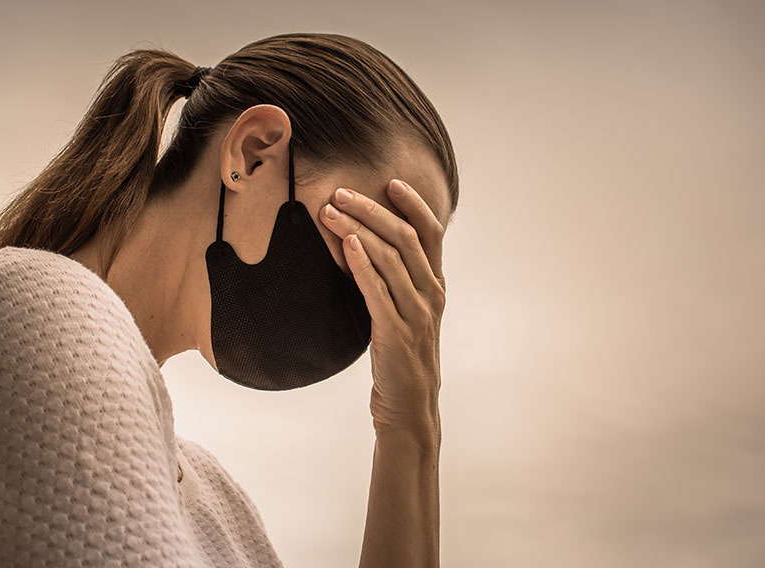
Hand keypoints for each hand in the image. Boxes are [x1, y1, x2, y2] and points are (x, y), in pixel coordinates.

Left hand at [319, 179, 445, 439]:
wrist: (409, 407)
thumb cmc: (401, 357)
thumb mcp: (406, 313)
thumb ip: (395, 282)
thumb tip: (366, 247)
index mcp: (435, 286)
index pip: (431, 233)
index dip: (415, 204)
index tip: (391, 182)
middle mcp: (431, 295)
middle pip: (406, 238)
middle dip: (372, 209)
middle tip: (341, 192)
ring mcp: (416, 314)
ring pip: (390, 258)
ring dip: (357, 229)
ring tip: (329, 211)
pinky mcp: (395, 333)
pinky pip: (378, 290)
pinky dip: (362, 263)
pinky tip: (345, 244)